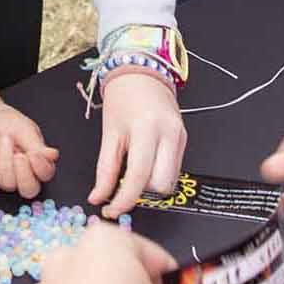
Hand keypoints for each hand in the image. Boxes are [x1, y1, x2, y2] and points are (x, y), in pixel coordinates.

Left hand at [0, 100, 56, 200]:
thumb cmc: (7, 122)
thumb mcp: (25, 129)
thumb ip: (38, 146)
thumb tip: (53, 155)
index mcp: (38, 161)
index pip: (46, 174)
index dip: (40, 168)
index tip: (33, 154)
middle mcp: (24, 174)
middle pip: (29, 190)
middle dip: (23, 175)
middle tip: (18, 156)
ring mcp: (6, 178)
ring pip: (8, 182)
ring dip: (4, 157)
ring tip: (2, 137)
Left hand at [87, 66, 187, 217]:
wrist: (142, 73)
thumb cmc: (123, 98)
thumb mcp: (109, 133)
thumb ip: (105, 169)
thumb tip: (99, 197)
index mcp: (146, 129)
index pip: (138, 177)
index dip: (124, 200)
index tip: (112, 210)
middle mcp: (169, 134)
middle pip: (159, 185)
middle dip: (141, 191)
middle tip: (123, 186)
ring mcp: (180, 137)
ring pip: (169, 181)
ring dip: (150, 185)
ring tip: (134, 171)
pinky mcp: (184, 139)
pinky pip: (174, 170)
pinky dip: (158, 174)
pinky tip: (146, 163)